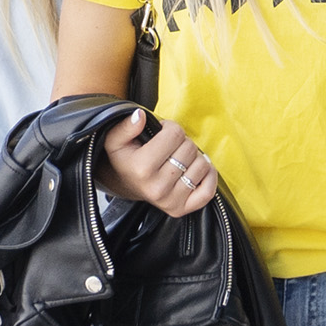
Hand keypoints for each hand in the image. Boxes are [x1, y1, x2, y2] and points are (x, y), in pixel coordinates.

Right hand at [105, 110, 227, 217]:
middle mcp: (157, 187)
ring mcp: (170, 200)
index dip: (170, 127)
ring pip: (202, 165)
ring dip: (194, 157)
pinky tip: (195, 169)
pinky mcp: (182, 209)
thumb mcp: (116, 140)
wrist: (126, 185)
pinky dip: (209, 176)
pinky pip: (209, 191)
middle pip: (189, 148)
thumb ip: (125, 125)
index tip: (162, 133)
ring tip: (179, 159)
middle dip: (182, 141)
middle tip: (170, 147)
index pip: (175, 134)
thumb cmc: (125, 159)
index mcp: (141, 168)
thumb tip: (140, 115)